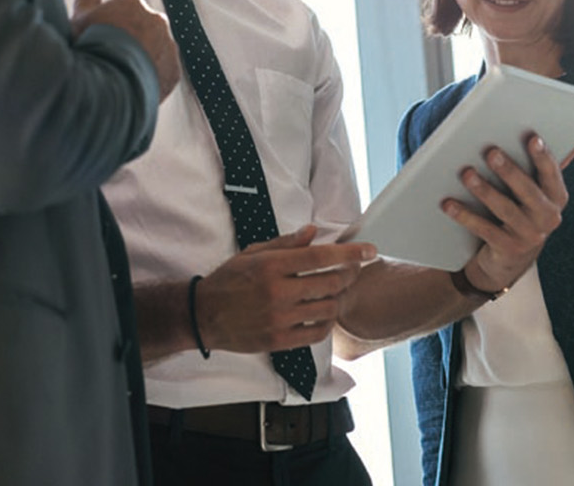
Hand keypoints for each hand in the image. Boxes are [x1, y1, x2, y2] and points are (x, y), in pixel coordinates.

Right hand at [70, 0, 180, 100]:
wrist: (108, 80)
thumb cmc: (92, 46)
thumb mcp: (81, 18)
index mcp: (134, 4)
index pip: (127, 10)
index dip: (114, 26)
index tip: (104, 38)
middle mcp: (156, 21)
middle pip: (144, 29)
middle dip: (132, 40)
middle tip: (113, 57)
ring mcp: (168, 45)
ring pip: (157, 50)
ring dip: (145, 58)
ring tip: (123, 74)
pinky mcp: (174, 71)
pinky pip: (166, 73)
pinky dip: (154, 78)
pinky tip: (135, 84)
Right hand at [195, 225, 375, 353]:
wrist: (205, 315)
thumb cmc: (229, 280)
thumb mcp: (253, 253)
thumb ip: (286, 243)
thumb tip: (313, 232)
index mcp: (272, 266)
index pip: (320, 256)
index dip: (350, 253)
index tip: (369, 250)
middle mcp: (278, 292)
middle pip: (330, 283)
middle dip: (349, 274)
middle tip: (353, 270)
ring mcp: (279, 319)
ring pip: (327, 309)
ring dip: (338, 298)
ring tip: (336, 291)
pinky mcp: (279, 340)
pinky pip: (316, 333)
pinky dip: (326, 323)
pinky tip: (324, 314)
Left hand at [442, 134, 573, 292]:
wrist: (510, 259)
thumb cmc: (523, 212)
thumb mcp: (537, 193)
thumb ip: (547, 168)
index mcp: (557, 198)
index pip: (552, 174)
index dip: (543, 157)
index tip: (532, 138)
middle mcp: (548, 217)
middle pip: (528, 191)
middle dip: (509, 170)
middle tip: (491, 152)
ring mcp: (529, 236)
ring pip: (504, 209)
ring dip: (484, 190)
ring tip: (466, 173)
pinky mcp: (508, 249)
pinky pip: (484, 229)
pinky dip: (465, 215)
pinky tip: (448, 203)